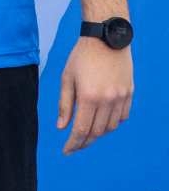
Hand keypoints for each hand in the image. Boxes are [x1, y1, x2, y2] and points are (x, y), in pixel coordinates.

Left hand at [57, 38, 132, 153]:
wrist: (106, 39)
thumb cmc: (82, 57)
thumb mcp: (67, 78)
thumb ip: (65, 104)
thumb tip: (62, 127)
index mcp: (89, 97)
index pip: (81, 130)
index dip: (73, 144)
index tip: (66, 151)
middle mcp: (107, 100)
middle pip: (97, 132)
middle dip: (84, 142)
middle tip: (74, 145)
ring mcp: (121, 98)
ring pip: (110, 127)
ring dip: (98, 133)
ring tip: (86, 132)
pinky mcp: (129, 94)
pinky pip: (122, 117)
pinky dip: (112, 123)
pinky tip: (102, 120)